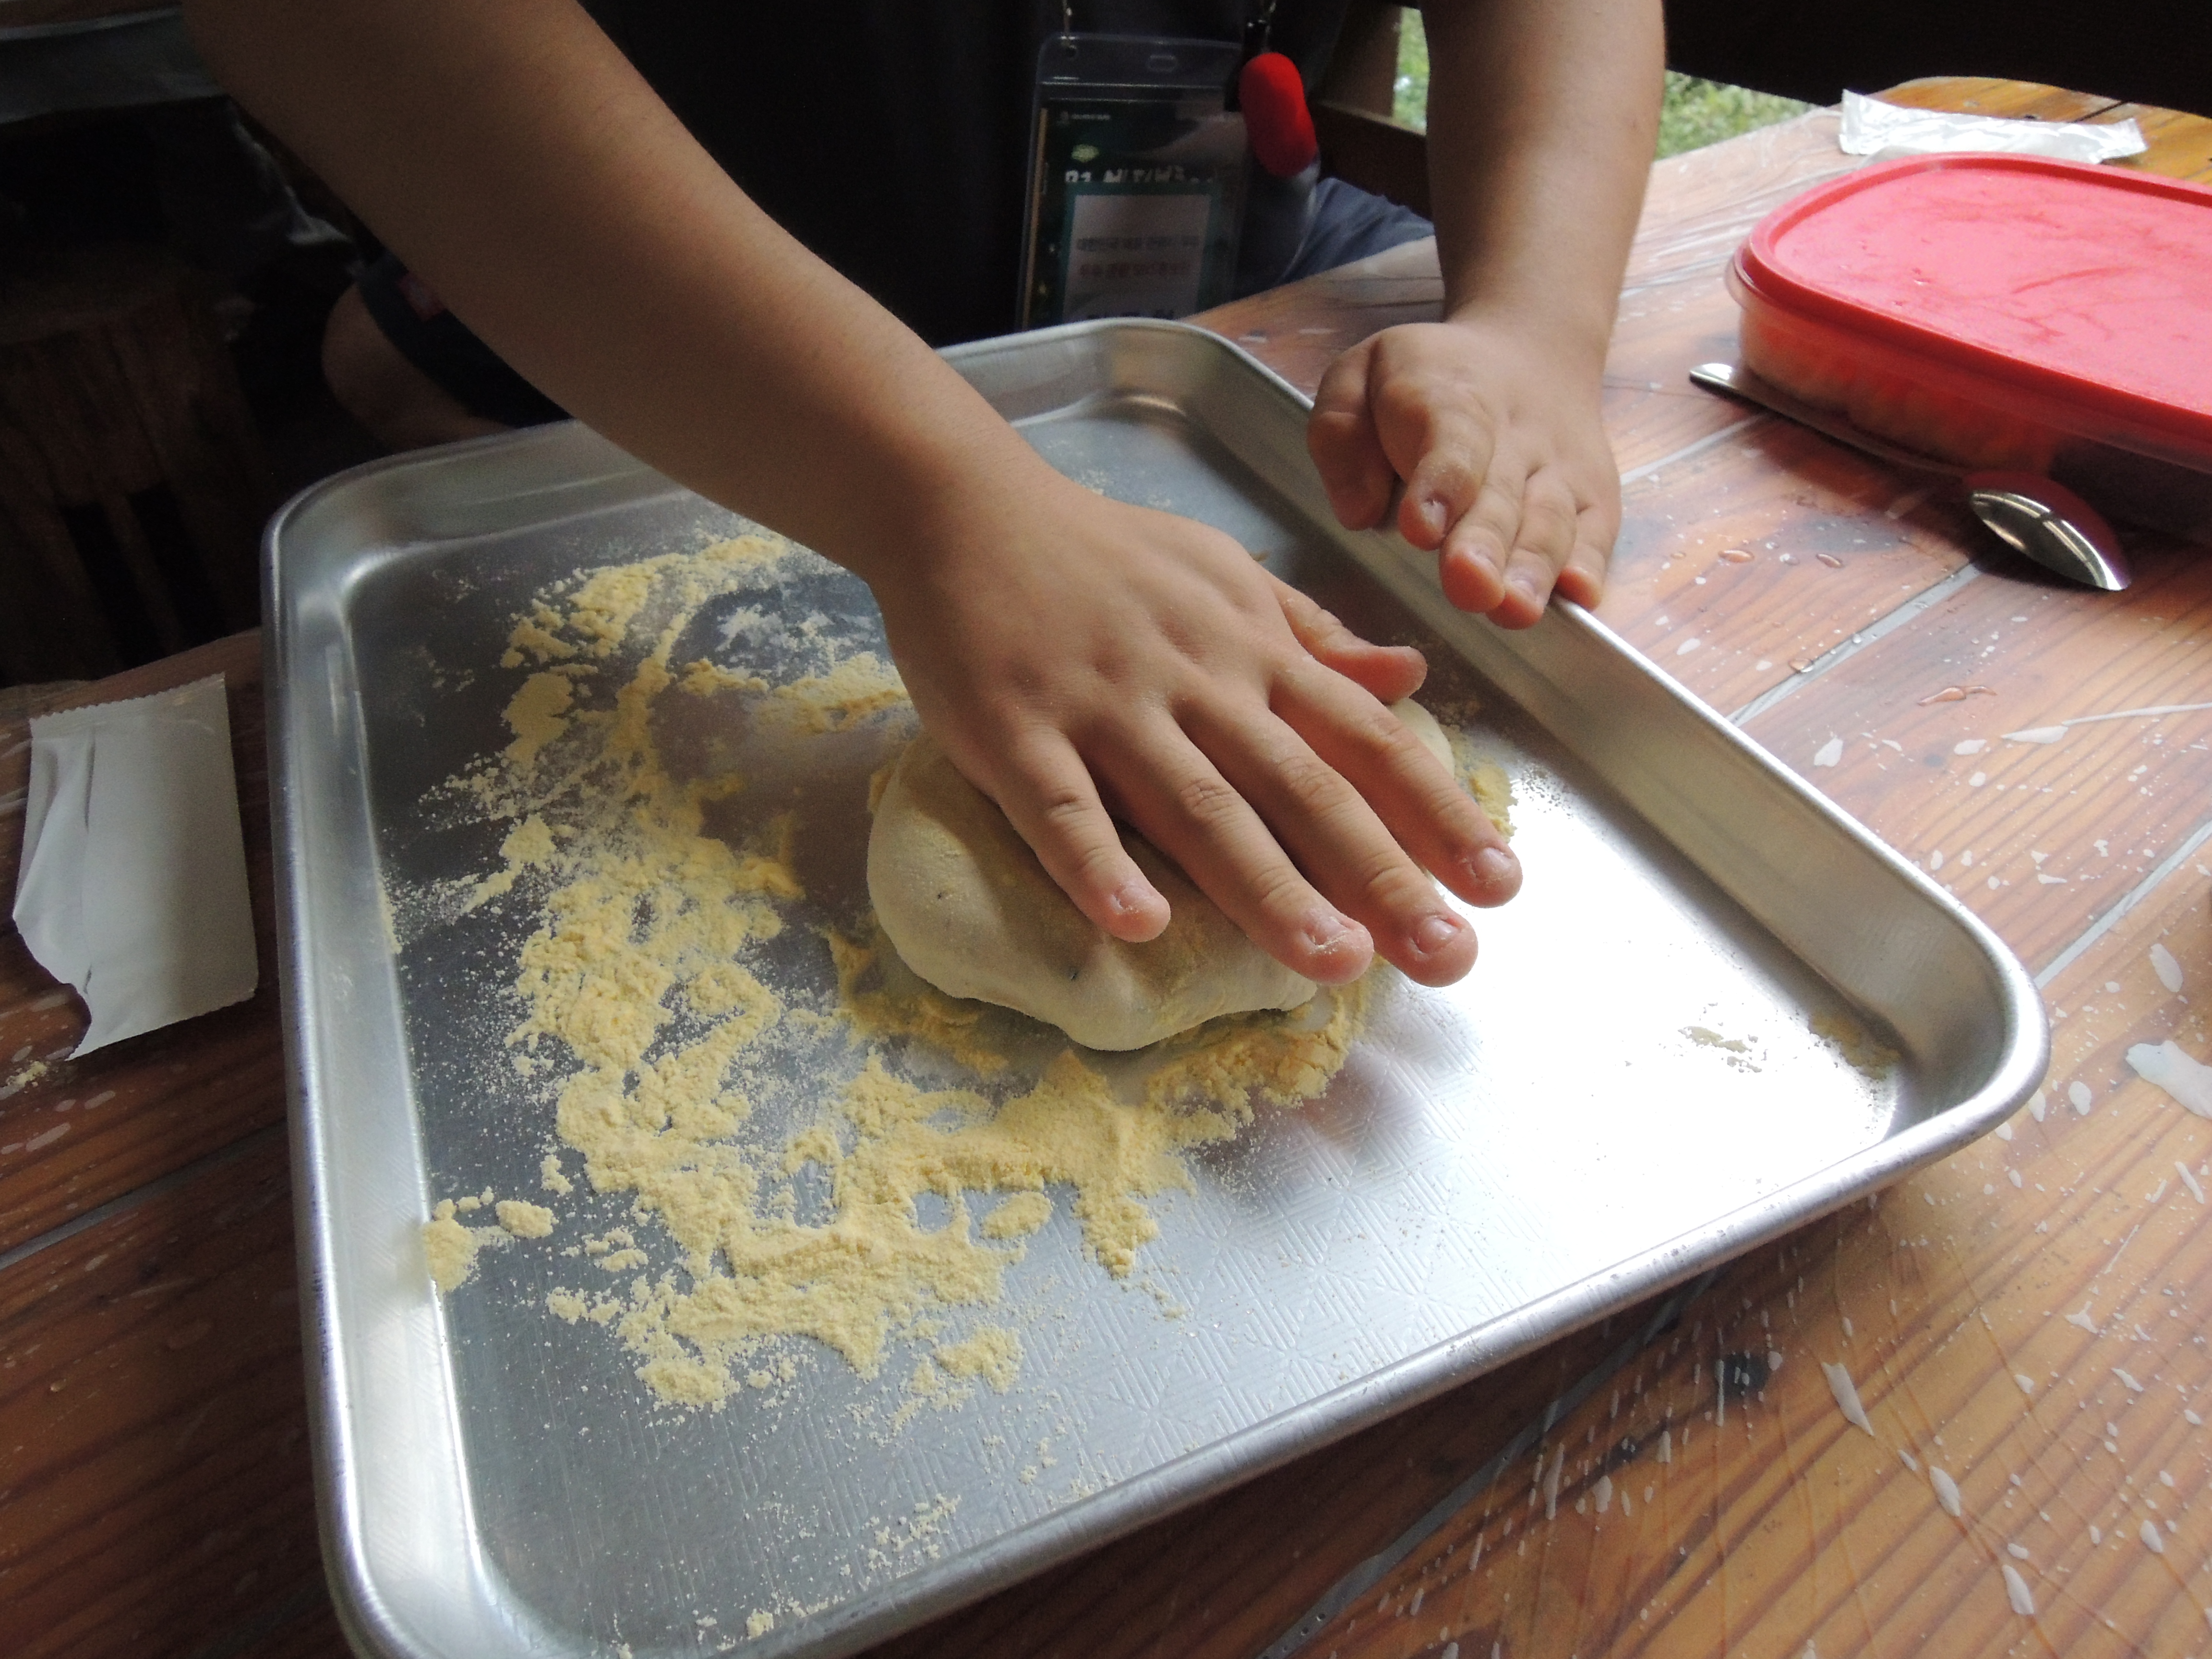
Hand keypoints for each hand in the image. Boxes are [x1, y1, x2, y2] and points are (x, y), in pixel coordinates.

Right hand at [871, 472, 1520, 988]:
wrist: (965, 506)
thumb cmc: (1105, 556)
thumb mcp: (1229, 578)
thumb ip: (1316, 638)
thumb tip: (1411, 676)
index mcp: (1253, 651)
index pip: (1365, 737)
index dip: (1436, 811)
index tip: (1500, 883)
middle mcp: (1197, 682)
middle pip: (1303, 786)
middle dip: (1382, 872)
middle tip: (1447, 956)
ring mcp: (1106, 709)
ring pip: (1199, 805)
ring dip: (1269, 887)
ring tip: (1333, 962)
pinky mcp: (1016, 733)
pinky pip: (1061, 808)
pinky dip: (1098, 865)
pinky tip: (1139, 925)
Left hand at [1308, 317, 1620, 627]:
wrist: (1530, 349)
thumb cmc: (1426, 380)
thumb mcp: (1361, 375)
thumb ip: (1342, 432)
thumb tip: (1360, 510)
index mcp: (1450, 401)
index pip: (1451, 444)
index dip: (1440, 485)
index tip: (1419, 529)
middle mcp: (1514, 436)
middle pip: (1500, 496)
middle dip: (1484, 544)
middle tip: (1468, 585)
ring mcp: (1560, 469)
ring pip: (1549, 521)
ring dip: (1533, 568)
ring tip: (1515, 609)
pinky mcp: (1594, 497)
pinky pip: (1597, 532)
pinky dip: (1590, 564)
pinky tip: (1578, 596)